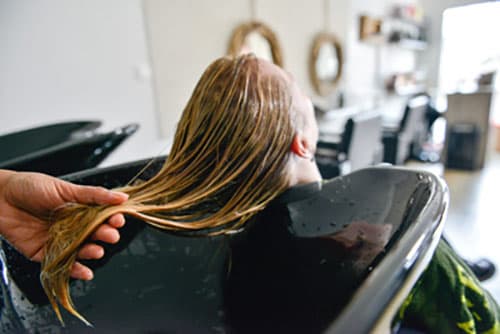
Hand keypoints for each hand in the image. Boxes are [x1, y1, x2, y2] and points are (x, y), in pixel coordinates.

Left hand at [0, 170, 127, 279]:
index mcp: (80, 208)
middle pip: (94, 234)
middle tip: (110, 235)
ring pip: (81, 250)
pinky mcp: (45, 254)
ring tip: (96, 250)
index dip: (111, 219)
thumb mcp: (66, 188)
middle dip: (104, 235)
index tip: (118, 220)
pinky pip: (63, 264)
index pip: (102, 216)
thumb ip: (94, 195)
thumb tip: (121, 197)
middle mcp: (72, 225)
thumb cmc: (30, 187)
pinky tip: (86, 272)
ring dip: (91, 252)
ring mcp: (60, 240)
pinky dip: (75, 270)